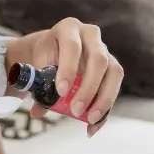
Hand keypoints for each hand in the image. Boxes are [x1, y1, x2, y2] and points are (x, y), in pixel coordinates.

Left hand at [25, 18, 122, 135]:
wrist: (55, 49)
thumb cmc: (47, 55)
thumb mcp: (38, 63)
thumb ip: (38, 85)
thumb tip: (38, 111)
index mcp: (69, 28)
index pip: (72, 47)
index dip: (68, 69)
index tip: (61, 92)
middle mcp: (91, 35)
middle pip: (98, 60)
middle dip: (88, 88)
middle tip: (76, 111)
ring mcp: (106, 50)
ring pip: (114, 73)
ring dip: (103, 99)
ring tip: (89, 119)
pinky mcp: (113, 66)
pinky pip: (115, 87)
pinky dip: (106, 108)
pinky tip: (93, 125)